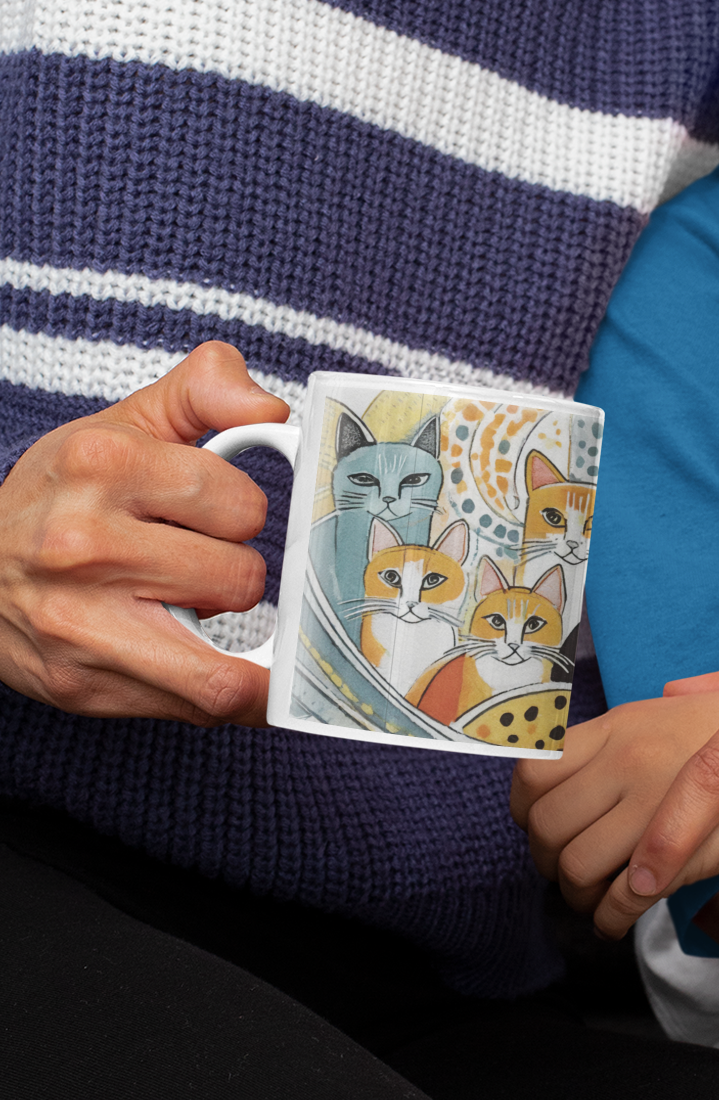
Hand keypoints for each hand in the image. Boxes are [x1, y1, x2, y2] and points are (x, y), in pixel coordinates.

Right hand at [0, 342, 289, 724]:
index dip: (241, 513)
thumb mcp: (124, 424)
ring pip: (224, 665)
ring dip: (227, 638)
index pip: (241, 503)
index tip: (214, 515)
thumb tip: (272, 412)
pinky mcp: (83, 684)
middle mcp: (84, 542)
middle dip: (234, 576)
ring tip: (195, 611)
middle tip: (195, 566)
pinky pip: (198, 707)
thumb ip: (204, 392)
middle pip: (239, 578)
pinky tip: (225, 672)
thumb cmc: (63, 498)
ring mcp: (80, 621)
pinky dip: (232, 698)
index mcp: (103, 462)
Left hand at [513, 687, 718, 913]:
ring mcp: (651, 809)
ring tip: (596, 901)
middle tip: (568, 874)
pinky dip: (608, 921)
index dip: (524, 810)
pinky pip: (618, 902)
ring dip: (576, 897)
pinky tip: (618, 922)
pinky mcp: (680, 856)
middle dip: (546, 863)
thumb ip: (684, 698)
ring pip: (574, 869)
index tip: (538, 826)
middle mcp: (627, 761)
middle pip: (545, 827)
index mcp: (625, 723)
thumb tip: (672, 693)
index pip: (533, 770)